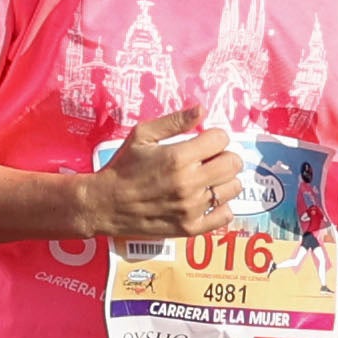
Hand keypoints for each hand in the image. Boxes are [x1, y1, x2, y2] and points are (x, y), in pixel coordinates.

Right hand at [82, 106, 249, 241]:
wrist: (105, 204)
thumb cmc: (123, 166)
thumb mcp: (142, 135)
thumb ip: (174, 121)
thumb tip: (202, 109)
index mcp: (178, 157)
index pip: (221, 138)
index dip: (214, 136)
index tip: (204, 141)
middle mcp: (188, 183)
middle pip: (233, 163)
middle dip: (224, 156)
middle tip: (210, 159)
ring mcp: (191, 207)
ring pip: (233, 188)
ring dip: (225, 181)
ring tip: (208, 179)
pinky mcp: (190, 227)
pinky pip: (225, 216)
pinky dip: (222, 207)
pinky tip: (208, 200)